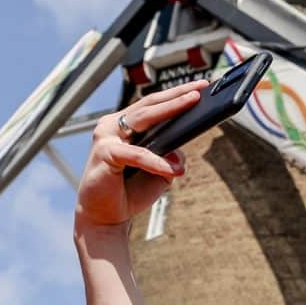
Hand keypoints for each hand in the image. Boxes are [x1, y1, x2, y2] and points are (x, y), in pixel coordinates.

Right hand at [76, 86, 197, 229]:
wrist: (104, 217)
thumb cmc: (128, 192)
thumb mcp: (159, 172)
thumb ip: (171, 157)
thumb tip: (180, 152)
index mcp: (124, 126)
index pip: (153, 105)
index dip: (176, 94)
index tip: (200, 86)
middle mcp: (113, 126)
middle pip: (150, 104)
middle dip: (177, 94)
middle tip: (201, 88)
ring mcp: (107, 137)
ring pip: (144, 118)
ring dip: (170, 108)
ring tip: (192, 102)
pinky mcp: (105, 154)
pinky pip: (137, 154)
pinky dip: (156, 160)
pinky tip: (173, 169)